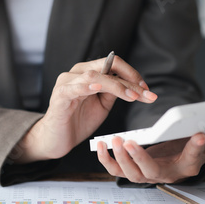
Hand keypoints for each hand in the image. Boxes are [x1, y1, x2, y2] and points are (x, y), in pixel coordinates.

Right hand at [15, 55, 157, 162]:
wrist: (57, 139)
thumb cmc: (78, 120)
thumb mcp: (103, 104)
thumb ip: (114, 92)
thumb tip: (135, 86)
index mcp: (89, 72)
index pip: (114, 64)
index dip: (133, 75)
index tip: (147, 90)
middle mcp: (77, 72)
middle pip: (107, 66)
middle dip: (130, 80)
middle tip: (145, 93)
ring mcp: (67, 82)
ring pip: (94, 76)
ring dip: (116, 85)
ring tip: (131, 96)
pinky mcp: (59, 95)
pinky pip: (73, 87)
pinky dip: (86, 86)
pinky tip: (97, 88)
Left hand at [97, 128, 204, 183]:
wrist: (178, 159)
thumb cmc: (191, 148)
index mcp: (187, 166)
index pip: (193, 159)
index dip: (196, 149)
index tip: (199, 135)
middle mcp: (166, 174)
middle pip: (151, 171)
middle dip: (140, 158)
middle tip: (131, 143)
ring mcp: (147, 175)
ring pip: (131, 174)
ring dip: (121, 159)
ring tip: (115, 141)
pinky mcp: (133, 170)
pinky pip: (116, 170)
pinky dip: (106, 160)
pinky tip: (101, 145)